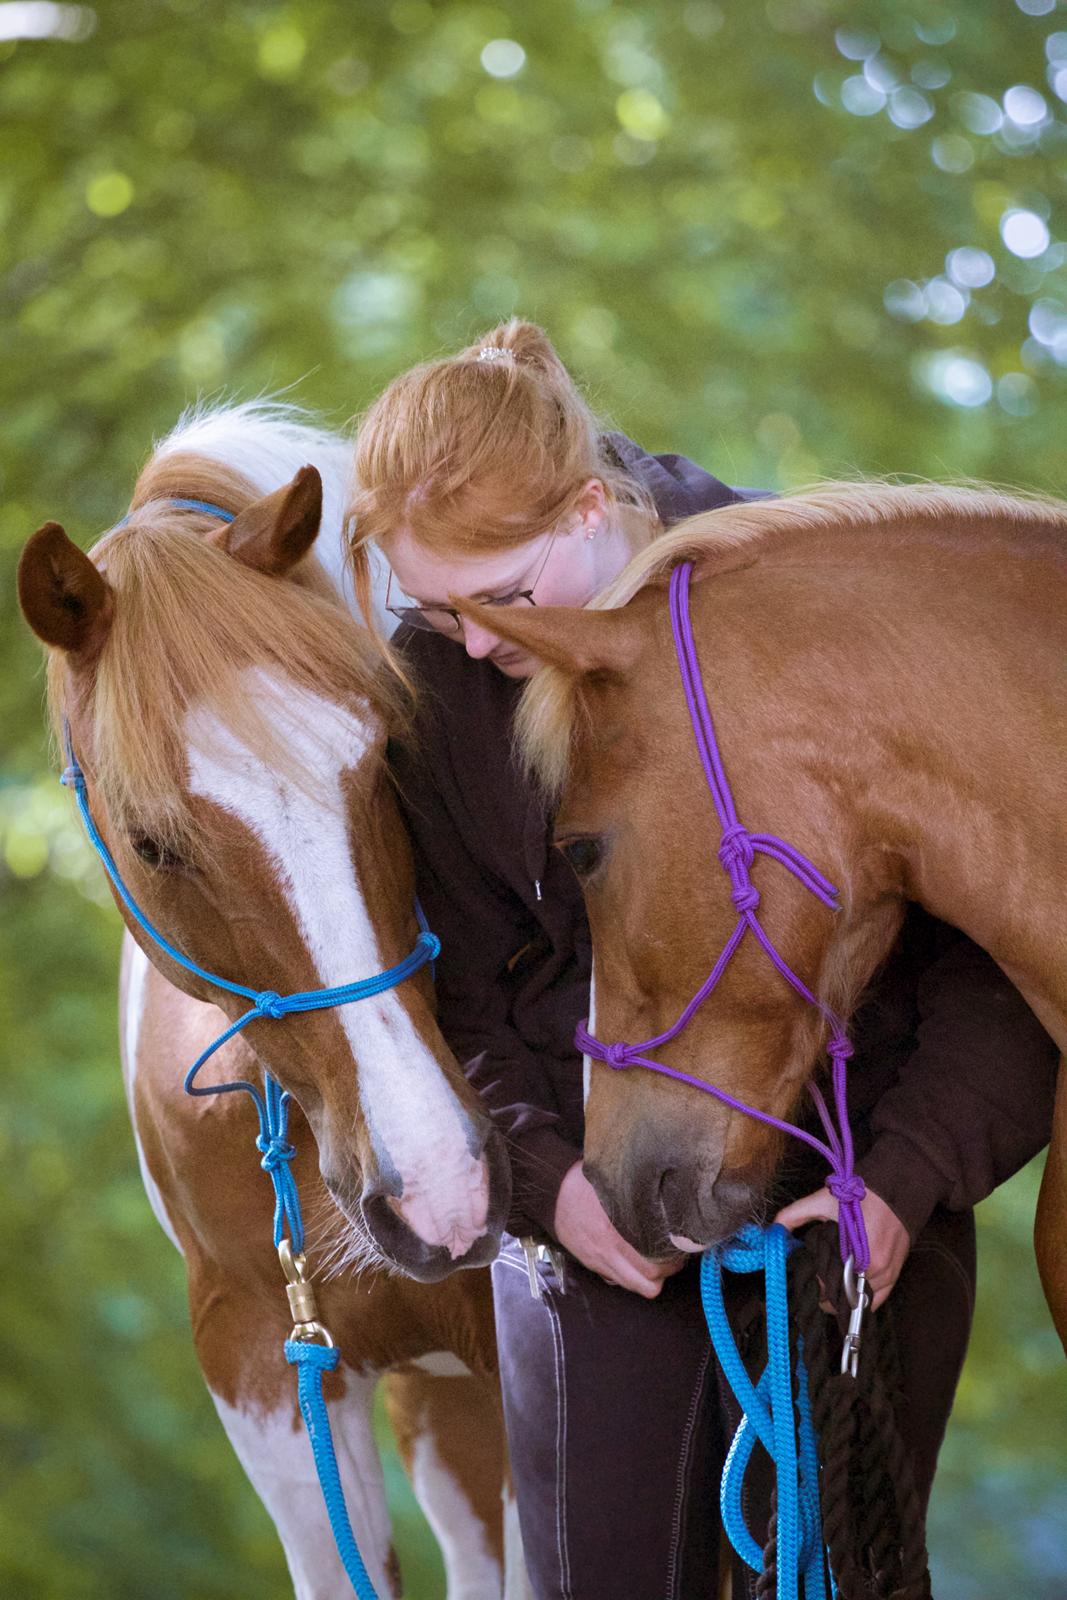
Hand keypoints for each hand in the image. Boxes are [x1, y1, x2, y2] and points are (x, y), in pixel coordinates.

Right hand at [552, 1161, 685, 1298]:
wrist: (553, 1191)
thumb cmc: (586, 1182)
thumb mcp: (616, 1186)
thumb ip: (641, 1199)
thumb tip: (669, 1201)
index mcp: (618, 1231)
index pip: (654, 1264)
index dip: (674, 1260)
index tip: (681, 1247)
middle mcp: (609, 1252)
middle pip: (649, 1282)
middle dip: (667, 1272)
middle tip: (674, 1256)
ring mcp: (600, 1261)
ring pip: (634, 1286)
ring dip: (650, 1279)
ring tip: (657, 1261)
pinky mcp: (592, 1263)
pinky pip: (617, 1280)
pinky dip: (631, 1276)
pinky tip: (635, 1259)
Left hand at [773, 1185, 909, 1310]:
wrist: (895, 1190)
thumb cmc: (858, 1196)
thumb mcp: (822, 1201)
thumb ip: (794, 1214)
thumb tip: (774, 1229)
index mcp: (859, 1257)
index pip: (828, 1286)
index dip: (813, 1283)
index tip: (805, 1276)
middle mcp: (876, 1271)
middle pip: (844, 1296)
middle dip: (827, 1292)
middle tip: (814, 1282)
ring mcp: (889, 1275)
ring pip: (860, 1302)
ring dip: (844, 1298)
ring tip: (829, 1288)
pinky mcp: (896, 1274)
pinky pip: (878, 1299)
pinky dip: (863, 1300)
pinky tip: (849, 1296)